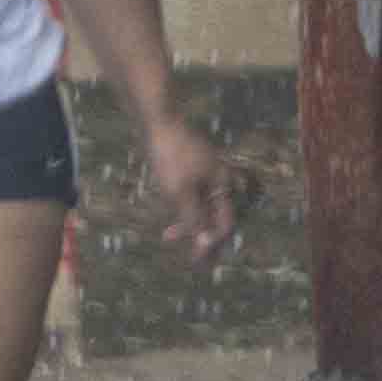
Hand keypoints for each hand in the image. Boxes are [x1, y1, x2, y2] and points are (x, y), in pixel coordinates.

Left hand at [135, 108, 237, 266]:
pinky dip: (183, 208)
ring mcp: (205, 171)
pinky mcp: (190, 165)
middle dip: (202, 237)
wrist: (157, 120)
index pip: (224, 223)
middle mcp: (219, 178)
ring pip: (202, 206)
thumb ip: (193, 219)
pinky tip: (168, 213)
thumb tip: (205, 243)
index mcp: (223, 184)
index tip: (197, 261)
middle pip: (215, 216)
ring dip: (189, 223)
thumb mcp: (180, 193)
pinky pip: (192, 194)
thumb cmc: (171, 156)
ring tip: (170, 236)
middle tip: (191, 258)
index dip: (211, 244)